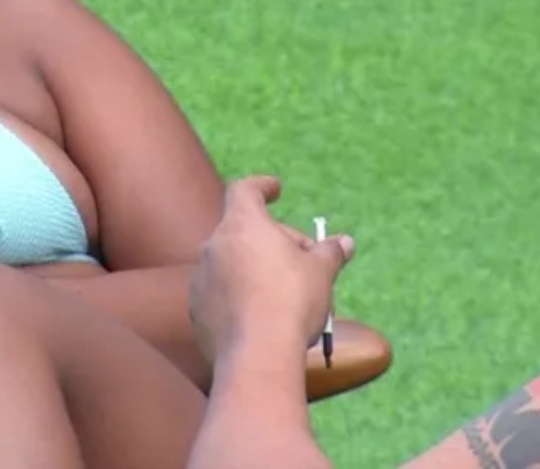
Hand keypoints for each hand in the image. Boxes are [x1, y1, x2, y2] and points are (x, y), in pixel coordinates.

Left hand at [188, 176, 355, 363]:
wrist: (257, 353)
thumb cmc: (291, 301)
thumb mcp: (320, 272)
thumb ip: (329, 252)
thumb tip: (343, 242)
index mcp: (242, 225)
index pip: (244, 191)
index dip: (261, 186)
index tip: (275, 189)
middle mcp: (213, 245)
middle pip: (246, 231)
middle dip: (276, 241)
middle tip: (306, 261)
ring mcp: (200, 277)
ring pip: (233, 263)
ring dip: (258, 269)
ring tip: (290, 294)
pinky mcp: (196, 308)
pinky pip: (222, 293)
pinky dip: (242, 296)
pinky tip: (266, 316)